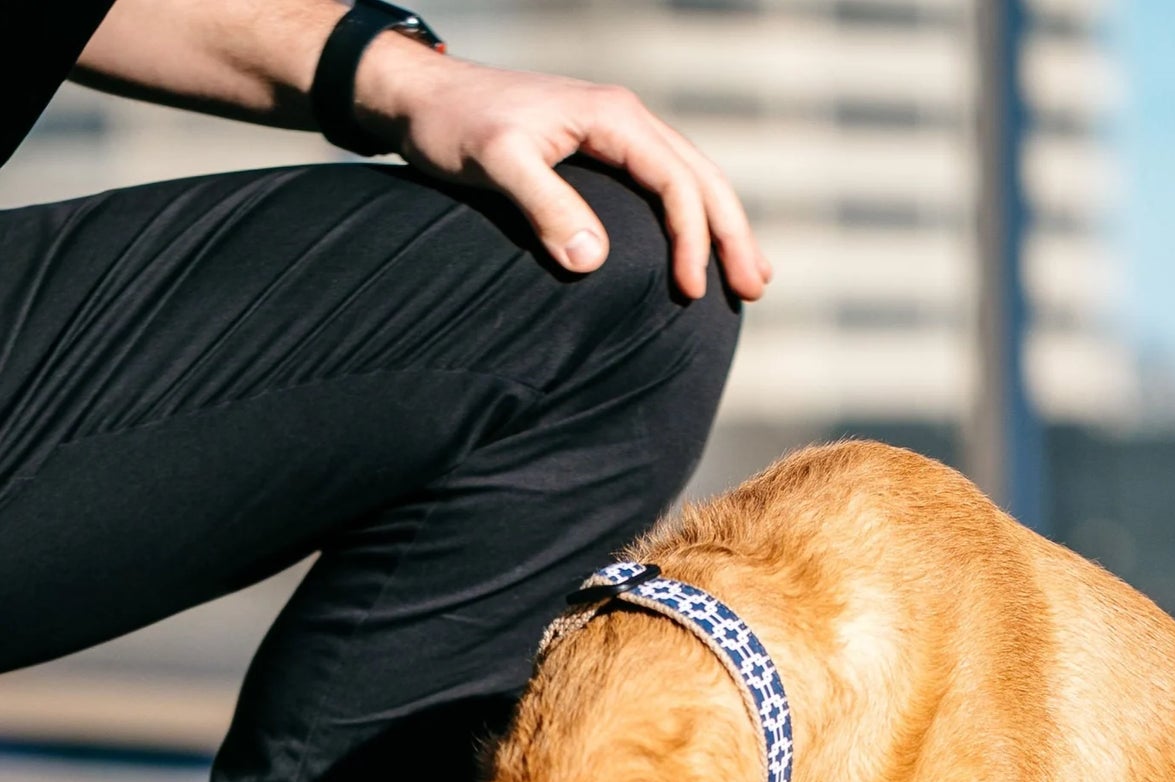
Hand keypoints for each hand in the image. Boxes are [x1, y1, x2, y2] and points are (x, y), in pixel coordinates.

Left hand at [355, 42, 770, 301]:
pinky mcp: (599, 151)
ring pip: (689, 178)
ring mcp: (614, 132)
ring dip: (720, 228)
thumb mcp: (495, 163)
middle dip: (732, 234)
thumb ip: (544, 205)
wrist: (421, 96)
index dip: (693, 239)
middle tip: (753, 289)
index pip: (677, 180)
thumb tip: (593, 260)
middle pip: (701, 176)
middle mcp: (623, 118)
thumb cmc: (452, 127)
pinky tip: (695, 251)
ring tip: (745, 277)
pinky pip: (662, 184)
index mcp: (612, 117)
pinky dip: (689, 218)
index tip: (691, 292)